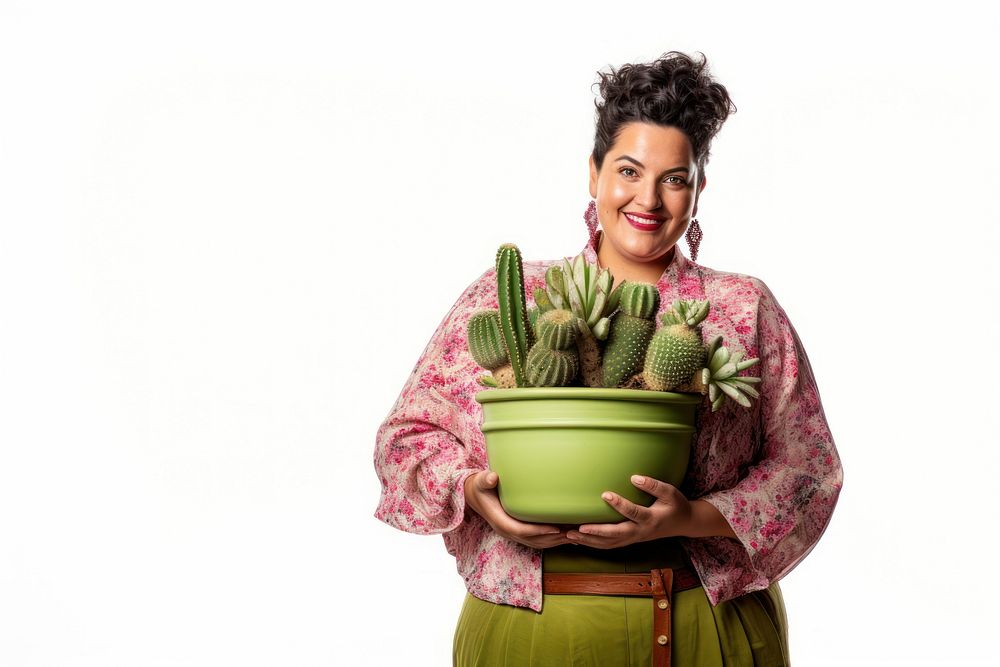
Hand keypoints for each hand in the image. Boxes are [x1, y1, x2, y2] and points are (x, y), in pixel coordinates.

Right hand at [464, 471, 570, 548]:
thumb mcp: (481, 481)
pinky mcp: (519, 532)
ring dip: (556, 541)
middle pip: (534, 541)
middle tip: (574, 533)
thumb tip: (492, 477)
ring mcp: (514, 534)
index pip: (521, 530)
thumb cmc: (481, 487)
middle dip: (554, 539)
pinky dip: (552, 539)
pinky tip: (565, 534)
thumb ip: (486, 479)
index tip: (556, 528)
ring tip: (575, 535)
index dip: (539, 531)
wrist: (476, 496)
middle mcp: (508, 531)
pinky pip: (537, 540)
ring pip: (538, 543)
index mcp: (500, 521)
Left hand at [566, 475, 692, 548]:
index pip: (633, 512)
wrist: (683, 523)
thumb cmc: (676, 505)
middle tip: (577, 528)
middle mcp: (641, 532)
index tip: (605, 494)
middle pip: (616, 535)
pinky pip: (609, 545)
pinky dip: (594, 544)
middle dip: (596, 532)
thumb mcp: (671, 493)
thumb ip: (654, 485)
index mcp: (651, 519)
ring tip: (569, 535)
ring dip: (589, 541)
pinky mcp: (630, 540)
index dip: (620, 504)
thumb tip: (635, 477)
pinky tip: (579, 540)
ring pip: (609, 544)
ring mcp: (634, 538)